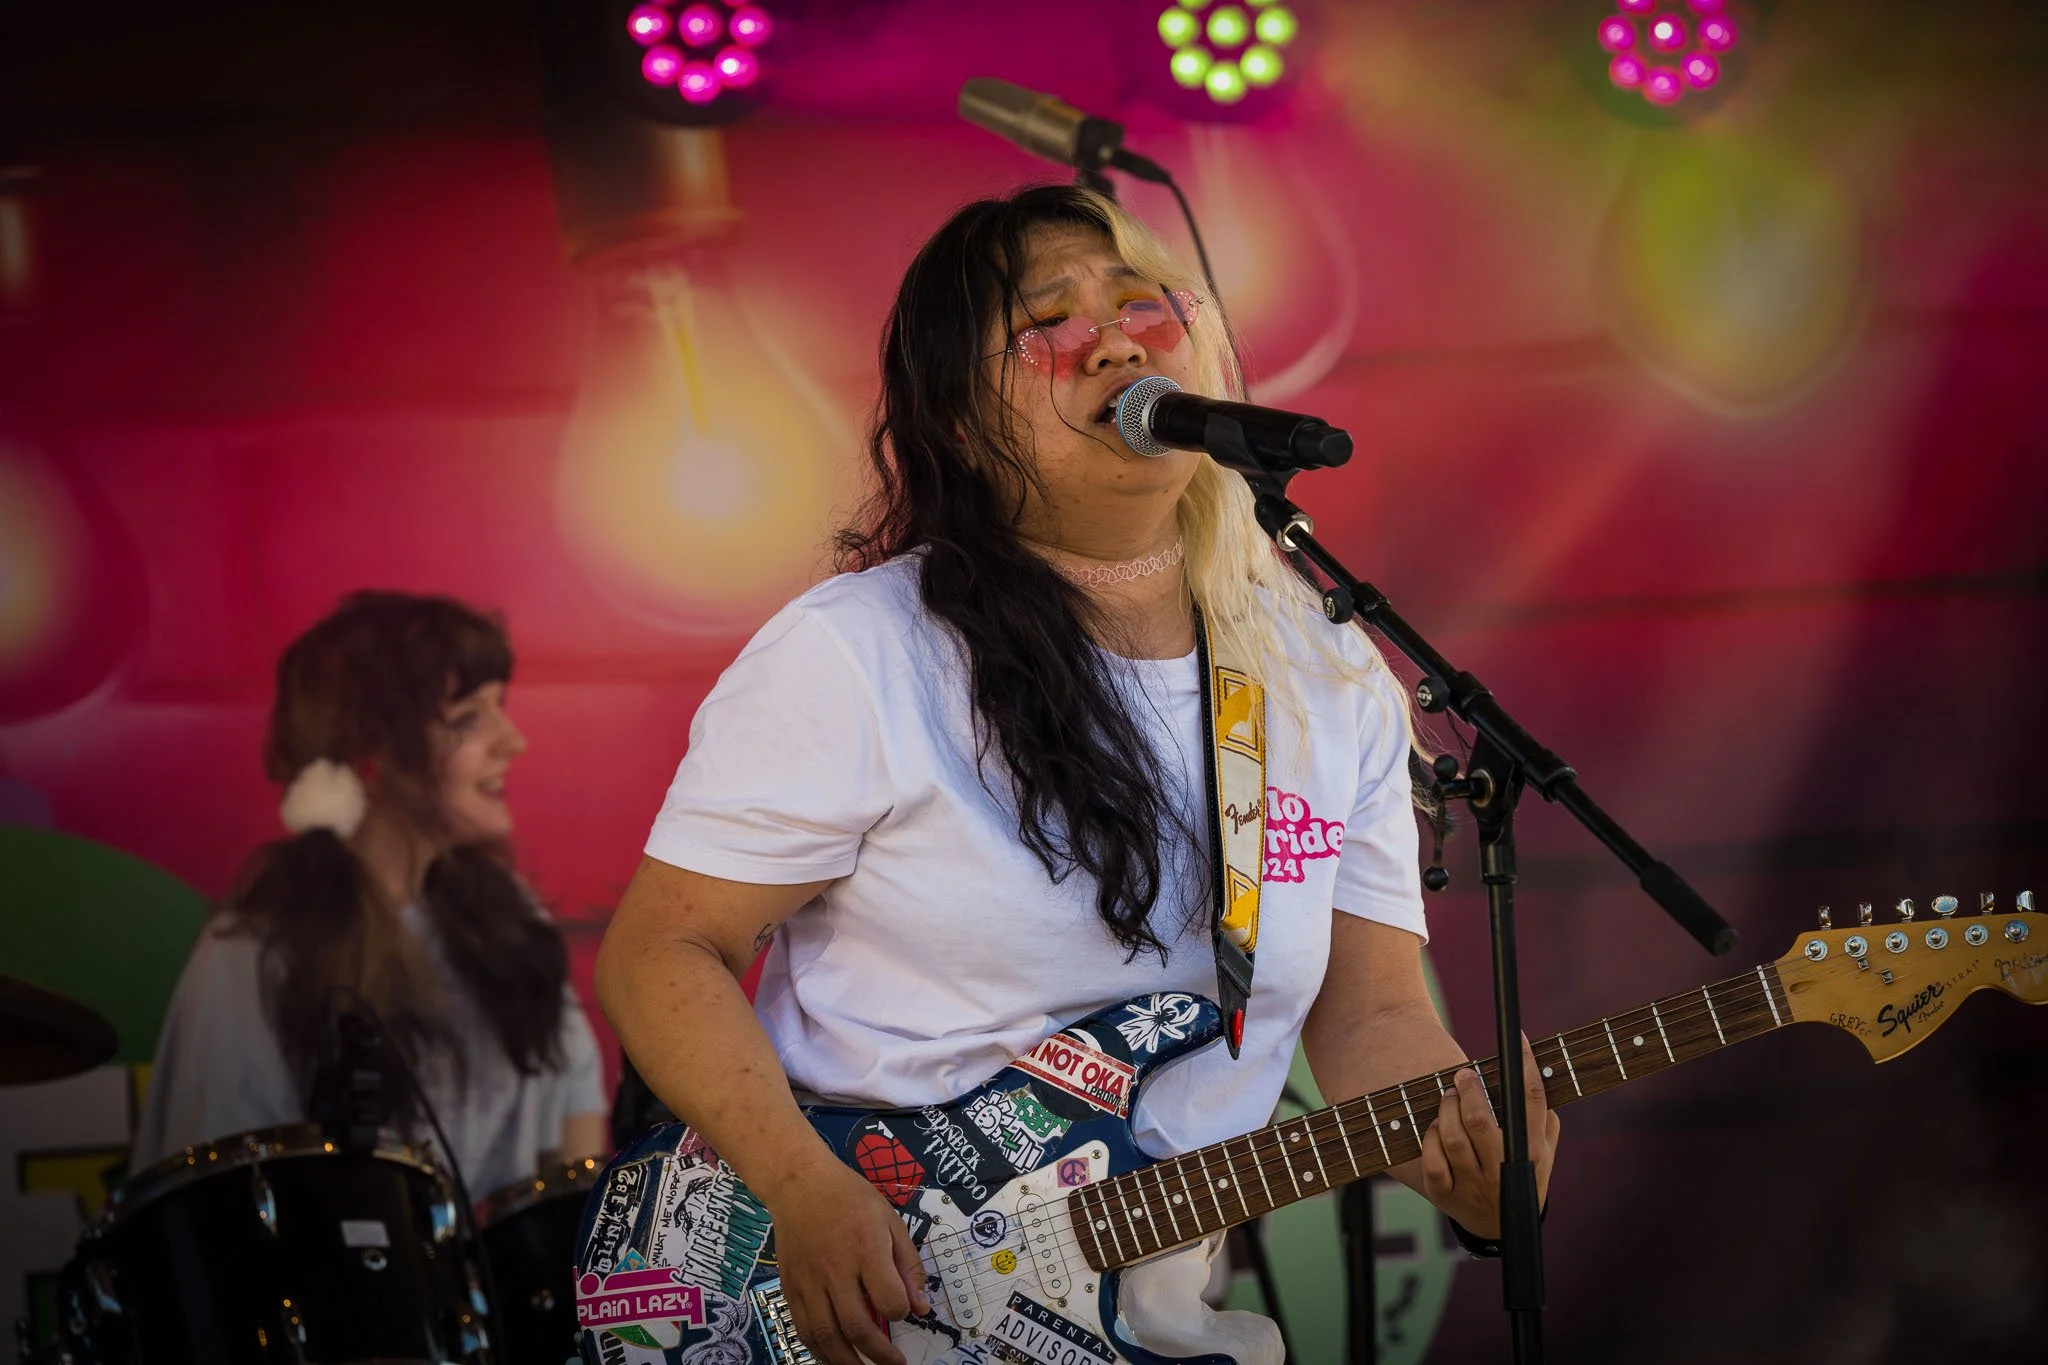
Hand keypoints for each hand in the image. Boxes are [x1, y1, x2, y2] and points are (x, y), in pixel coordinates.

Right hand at [757, 1152, 929, 1364]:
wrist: (800, 1183)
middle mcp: (836, 1269)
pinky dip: (819, 1349)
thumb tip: (920, 1307)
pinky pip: (803, 1328)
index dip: (901, 1312)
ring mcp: (809, 1281)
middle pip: (857, 1325)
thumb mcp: (890, 1220)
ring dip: (847, 1361)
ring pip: (826, 1335)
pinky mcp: (790, 1286)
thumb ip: (908, 1265)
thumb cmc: (850, 1198)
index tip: (904, 1311)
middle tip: (895, 1364)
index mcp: (866, 1249)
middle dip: (879, 1354)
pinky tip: (834, 1355)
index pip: (889, 1299)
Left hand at [1417, 1036, 1560, 1239]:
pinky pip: (1433, 1162)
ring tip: (1449, 1097)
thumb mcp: (1543, 1153)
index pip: (1530, 1102)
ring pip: (1452, 1138)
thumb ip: (1544, 1121)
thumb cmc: (1521, 1175)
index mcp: (1530, 1154)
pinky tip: (1434, 1128)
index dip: (1525, 1066)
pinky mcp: (1446, 1195)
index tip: (1518, 1039)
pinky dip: (1430, 1139)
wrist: (1505, 1228)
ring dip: (1446, 1109)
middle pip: (1479, 1120)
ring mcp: (1473, 1185)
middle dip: (1468, 1089)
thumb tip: (1536, 1077)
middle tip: (1464, 1074)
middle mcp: (1502, 1171)